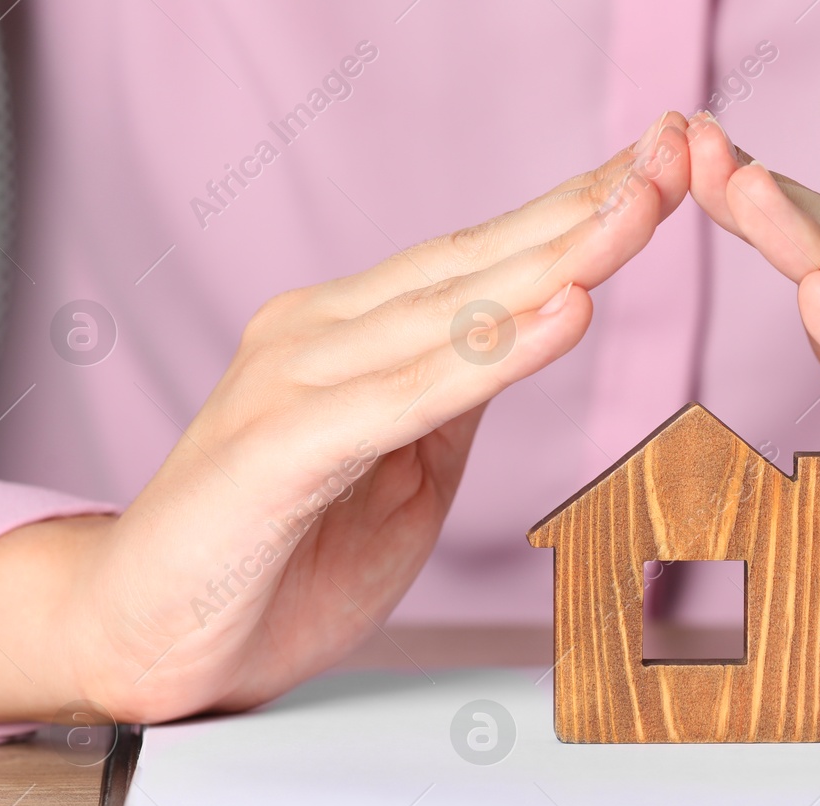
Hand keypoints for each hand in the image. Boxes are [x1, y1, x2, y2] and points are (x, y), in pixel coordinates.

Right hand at [0, 113, 692, 725]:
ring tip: (640, 211)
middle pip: (475, 261)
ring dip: (555, 258)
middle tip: (676, 153)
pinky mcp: (277, 448)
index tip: (660, 173)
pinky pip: (404, 396)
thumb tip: (529, 339)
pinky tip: (563, 313)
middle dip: (584, 208)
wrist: (144, 639)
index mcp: (350, 334)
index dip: (573, 214)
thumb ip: (451, 403)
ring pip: (449, 311)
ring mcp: (293, 382)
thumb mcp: (398, 474)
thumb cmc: (274, 558)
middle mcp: (318, 333)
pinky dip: (490, 356)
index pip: (480, 260)